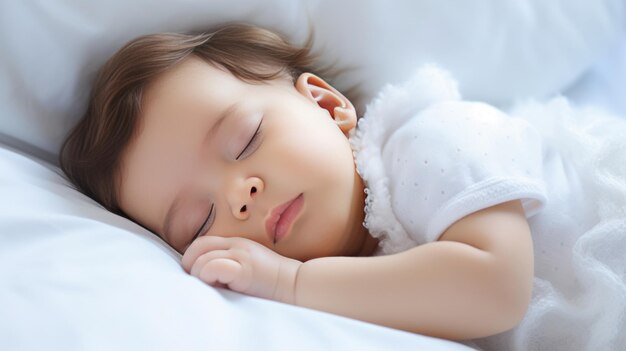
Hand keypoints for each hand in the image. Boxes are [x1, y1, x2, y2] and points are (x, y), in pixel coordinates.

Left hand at [181, 236, 301, 303]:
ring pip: (202, 260)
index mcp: (236, 243)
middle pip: (197, 247)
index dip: (193, 258)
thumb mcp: (249, 265)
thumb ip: (230, 263)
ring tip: (215, 287)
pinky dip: (209, 277)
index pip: (203, 243)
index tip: (199, 276)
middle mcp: (236, 245)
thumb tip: (204, 276)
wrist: (296, 284)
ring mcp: (240, 255)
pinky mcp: (243, 268)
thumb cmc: (272, 282)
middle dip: (190, 266)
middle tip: (200, 282)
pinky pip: (213, 267)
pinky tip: (221, 286)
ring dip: (201, 277)